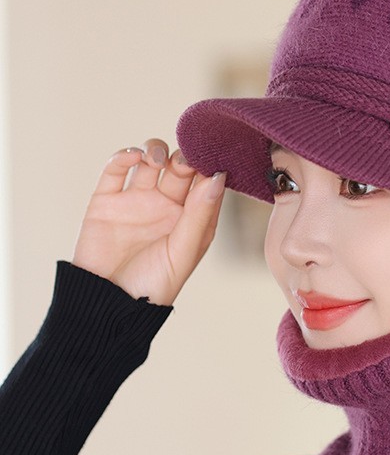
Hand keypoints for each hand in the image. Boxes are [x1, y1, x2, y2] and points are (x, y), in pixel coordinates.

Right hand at [72, 138, 225, 304]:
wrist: (107, 304)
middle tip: (184, 160)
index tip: (212, 154)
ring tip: (157, 159)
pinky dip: (123, 156)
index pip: (206, 182)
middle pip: (180, 167)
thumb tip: (218, 176)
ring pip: (149, 161)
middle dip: (184, 157)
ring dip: (156, 150)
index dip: (209, 166)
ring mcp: (136, 201)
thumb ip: (200, 214)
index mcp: (192, 219)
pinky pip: (115, 170)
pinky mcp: (107, 200)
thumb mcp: (183, 251)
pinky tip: (132, 156)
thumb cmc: (154, 285)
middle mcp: (166, 206)